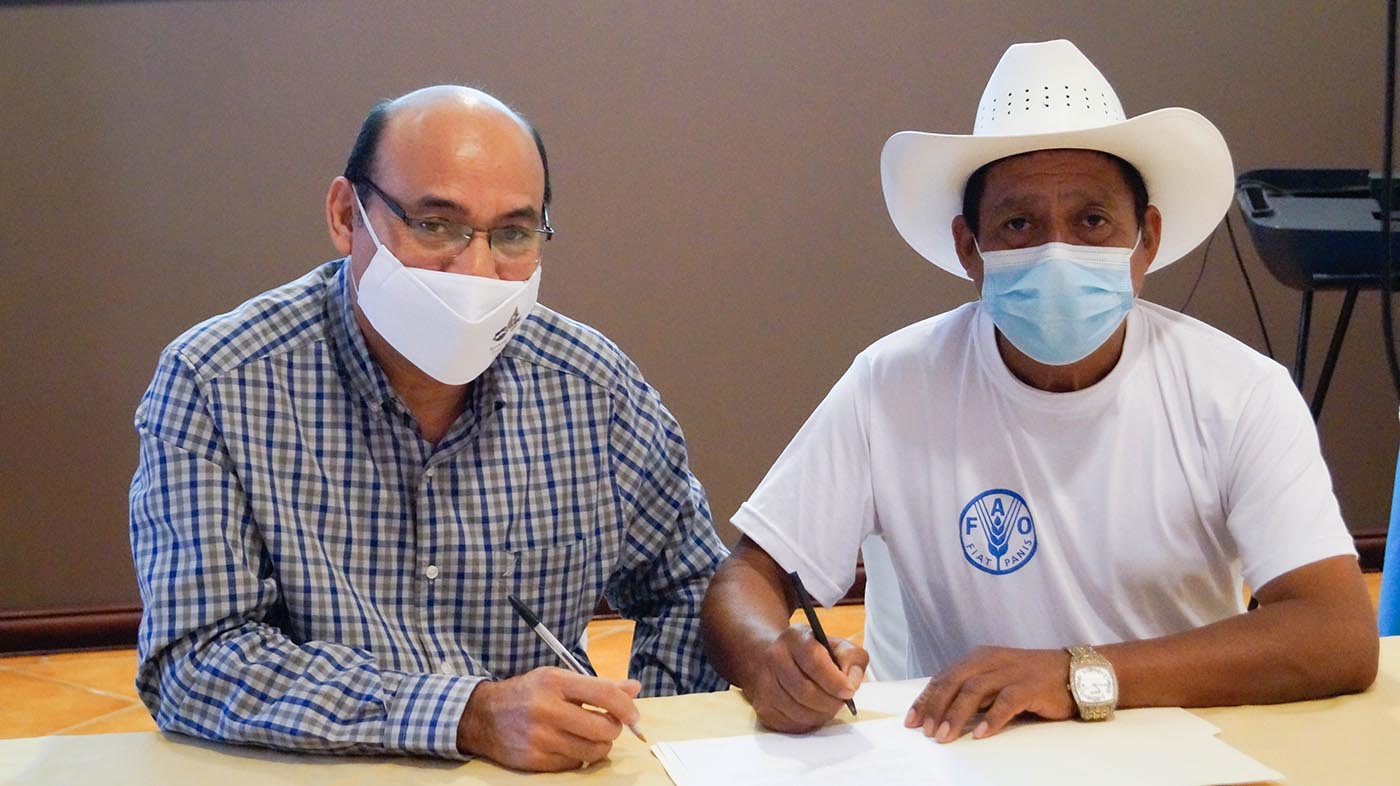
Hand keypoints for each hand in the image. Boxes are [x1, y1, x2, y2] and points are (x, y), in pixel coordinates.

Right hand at [457, 667, 641, 770]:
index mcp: (555, 682)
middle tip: (607, 725)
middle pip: (603, 728)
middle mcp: (547, 709)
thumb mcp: (558, 679)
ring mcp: (540, 737)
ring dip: (599, 745)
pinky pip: (574, 763)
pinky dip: (578, 756)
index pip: (604, 694)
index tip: (633, 716)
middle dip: (613, 729)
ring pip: (593, 750)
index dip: (626, 707)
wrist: (484, 716)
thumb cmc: (528, 694)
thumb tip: (634, 688)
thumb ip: (598, 685)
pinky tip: (567, 744)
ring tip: (589, 735)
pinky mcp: (535, 760)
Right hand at [745, 624, 866, 732]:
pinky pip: (792, 725)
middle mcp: (774, 658)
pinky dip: (808, 723)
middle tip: (841, 702)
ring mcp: (764, 683)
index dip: (834, 681)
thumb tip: (851, 683)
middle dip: (830, 702)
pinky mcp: (763, 707)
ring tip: (828, 705)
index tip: (849, 691)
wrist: (774, 658)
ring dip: (821, 714)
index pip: (814, 661)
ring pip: (799, 712)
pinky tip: (812, 711)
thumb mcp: (835, 645)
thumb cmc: (810, 654)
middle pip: (806, 692)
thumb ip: (852, 658)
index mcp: (795, 638)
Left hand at [905, 646, 1073, 742]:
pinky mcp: (1030, 685)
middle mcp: (991, 660)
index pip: (944, 677)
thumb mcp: (995, 680)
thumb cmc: (1030, 680)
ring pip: (975, 690)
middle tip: (925, 731)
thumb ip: (972, 691)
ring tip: (945, 736)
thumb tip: (941, 713)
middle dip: (936, 708)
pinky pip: (1006, 702)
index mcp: (978, 658)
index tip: (912, 720)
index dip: (926, 699)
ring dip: (956, 715)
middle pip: (954, 682)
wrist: (1073, 672)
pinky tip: (980, 734)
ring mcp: (1010, 671)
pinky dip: (991, 718)